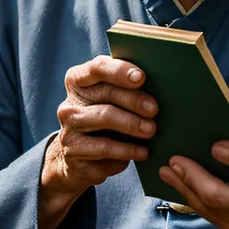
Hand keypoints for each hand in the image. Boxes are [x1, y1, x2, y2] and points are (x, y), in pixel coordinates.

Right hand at [39, 55, 157, 228]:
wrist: (80, 161)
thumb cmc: (105, 120)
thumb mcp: (110, 101)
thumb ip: (125, 87)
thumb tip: (161, 83)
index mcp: (78, 81)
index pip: (97, 68)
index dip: (119, 70)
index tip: (140, 77)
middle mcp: (69, 103)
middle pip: (105, 93)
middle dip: (133, 99)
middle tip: (154, 109)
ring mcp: (68, 130)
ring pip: (104, 118)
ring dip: (132, 124)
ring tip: (151, 131)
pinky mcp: (73, 154)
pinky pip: (104, 149)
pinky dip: (127, 150)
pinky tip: (143, 152)